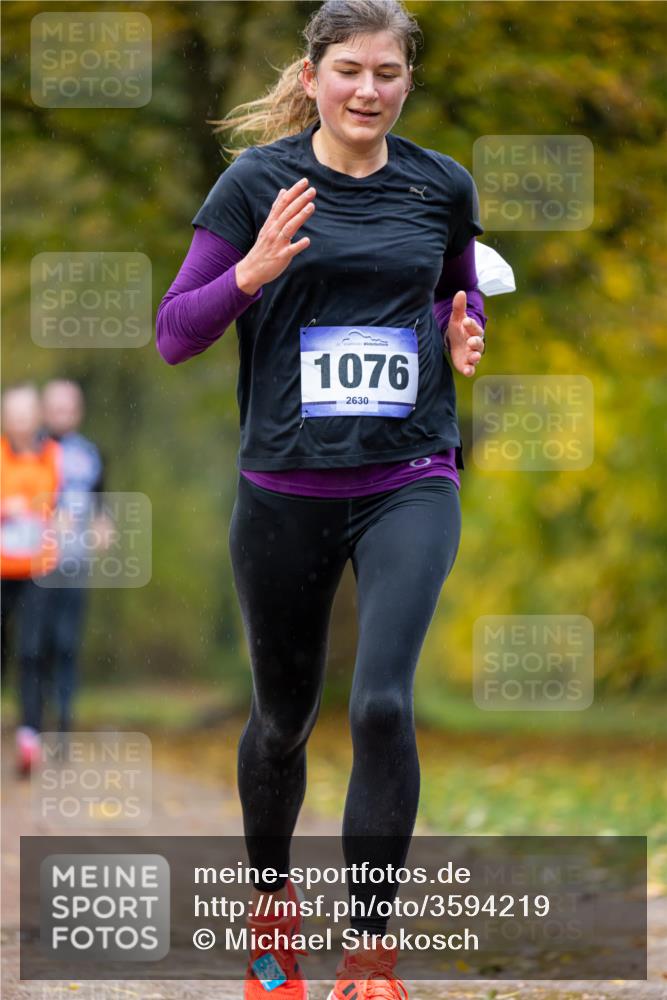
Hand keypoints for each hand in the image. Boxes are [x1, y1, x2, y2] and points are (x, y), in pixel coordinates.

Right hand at [235, 178, 315, 293]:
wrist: (251, 270)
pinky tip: (307, 240)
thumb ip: (276, 209)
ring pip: (289, 227)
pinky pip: (290, 250)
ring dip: (300, 216)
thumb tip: (283, 191)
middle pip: (287, 212)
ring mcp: (277, 243)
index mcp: (271, 223)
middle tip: (312, 191)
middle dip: (300, 200)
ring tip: (312, 206)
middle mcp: (274, 231)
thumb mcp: (267, 225)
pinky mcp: (280, 257)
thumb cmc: (263, 247)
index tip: (304, 181)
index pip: (283, 203)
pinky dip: (298, 245)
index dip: (294, 192)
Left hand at [444, 290, 485, 376]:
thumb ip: (459, 307)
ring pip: (476, 356)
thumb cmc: (459, 329)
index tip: (465, 321)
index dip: (471, 325)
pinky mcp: (466, 365)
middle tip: (471, 341)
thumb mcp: (456, 318)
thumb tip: (460, 292)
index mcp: (474, 331)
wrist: (455, 342)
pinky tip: (467, 371)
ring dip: (475, 357)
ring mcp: (471, 355)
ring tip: (473, 357)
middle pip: (478, 343)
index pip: (474, 327)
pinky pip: (470, 369)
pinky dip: (470, 371)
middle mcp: (475, 344)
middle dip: (475, 343)